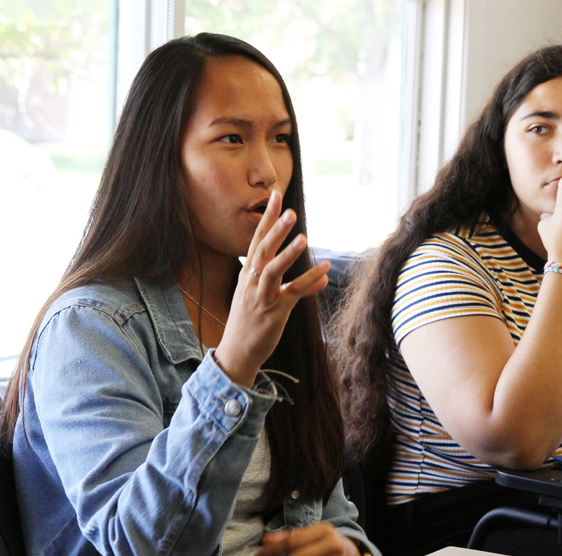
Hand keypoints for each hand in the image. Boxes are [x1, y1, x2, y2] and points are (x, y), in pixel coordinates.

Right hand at [215, 190, 329, 387]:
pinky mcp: (274, 312)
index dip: (267, 218)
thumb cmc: (251, 323)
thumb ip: (292, 285)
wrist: (237, 353)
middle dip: (275, 229)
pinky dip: (309, 281)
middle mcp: (252, 282)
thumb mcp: (265, 298)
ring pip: (273, 270)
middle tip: (289, 210)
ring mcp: (262, 296)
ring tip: (303, 238)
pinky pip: (292, 293)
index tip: (276, 196)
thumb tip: (320, 277)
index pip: (257, 240)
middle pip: (262, 250)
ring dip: (288, 253)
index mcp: (247, 274)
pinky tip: (324, 271)